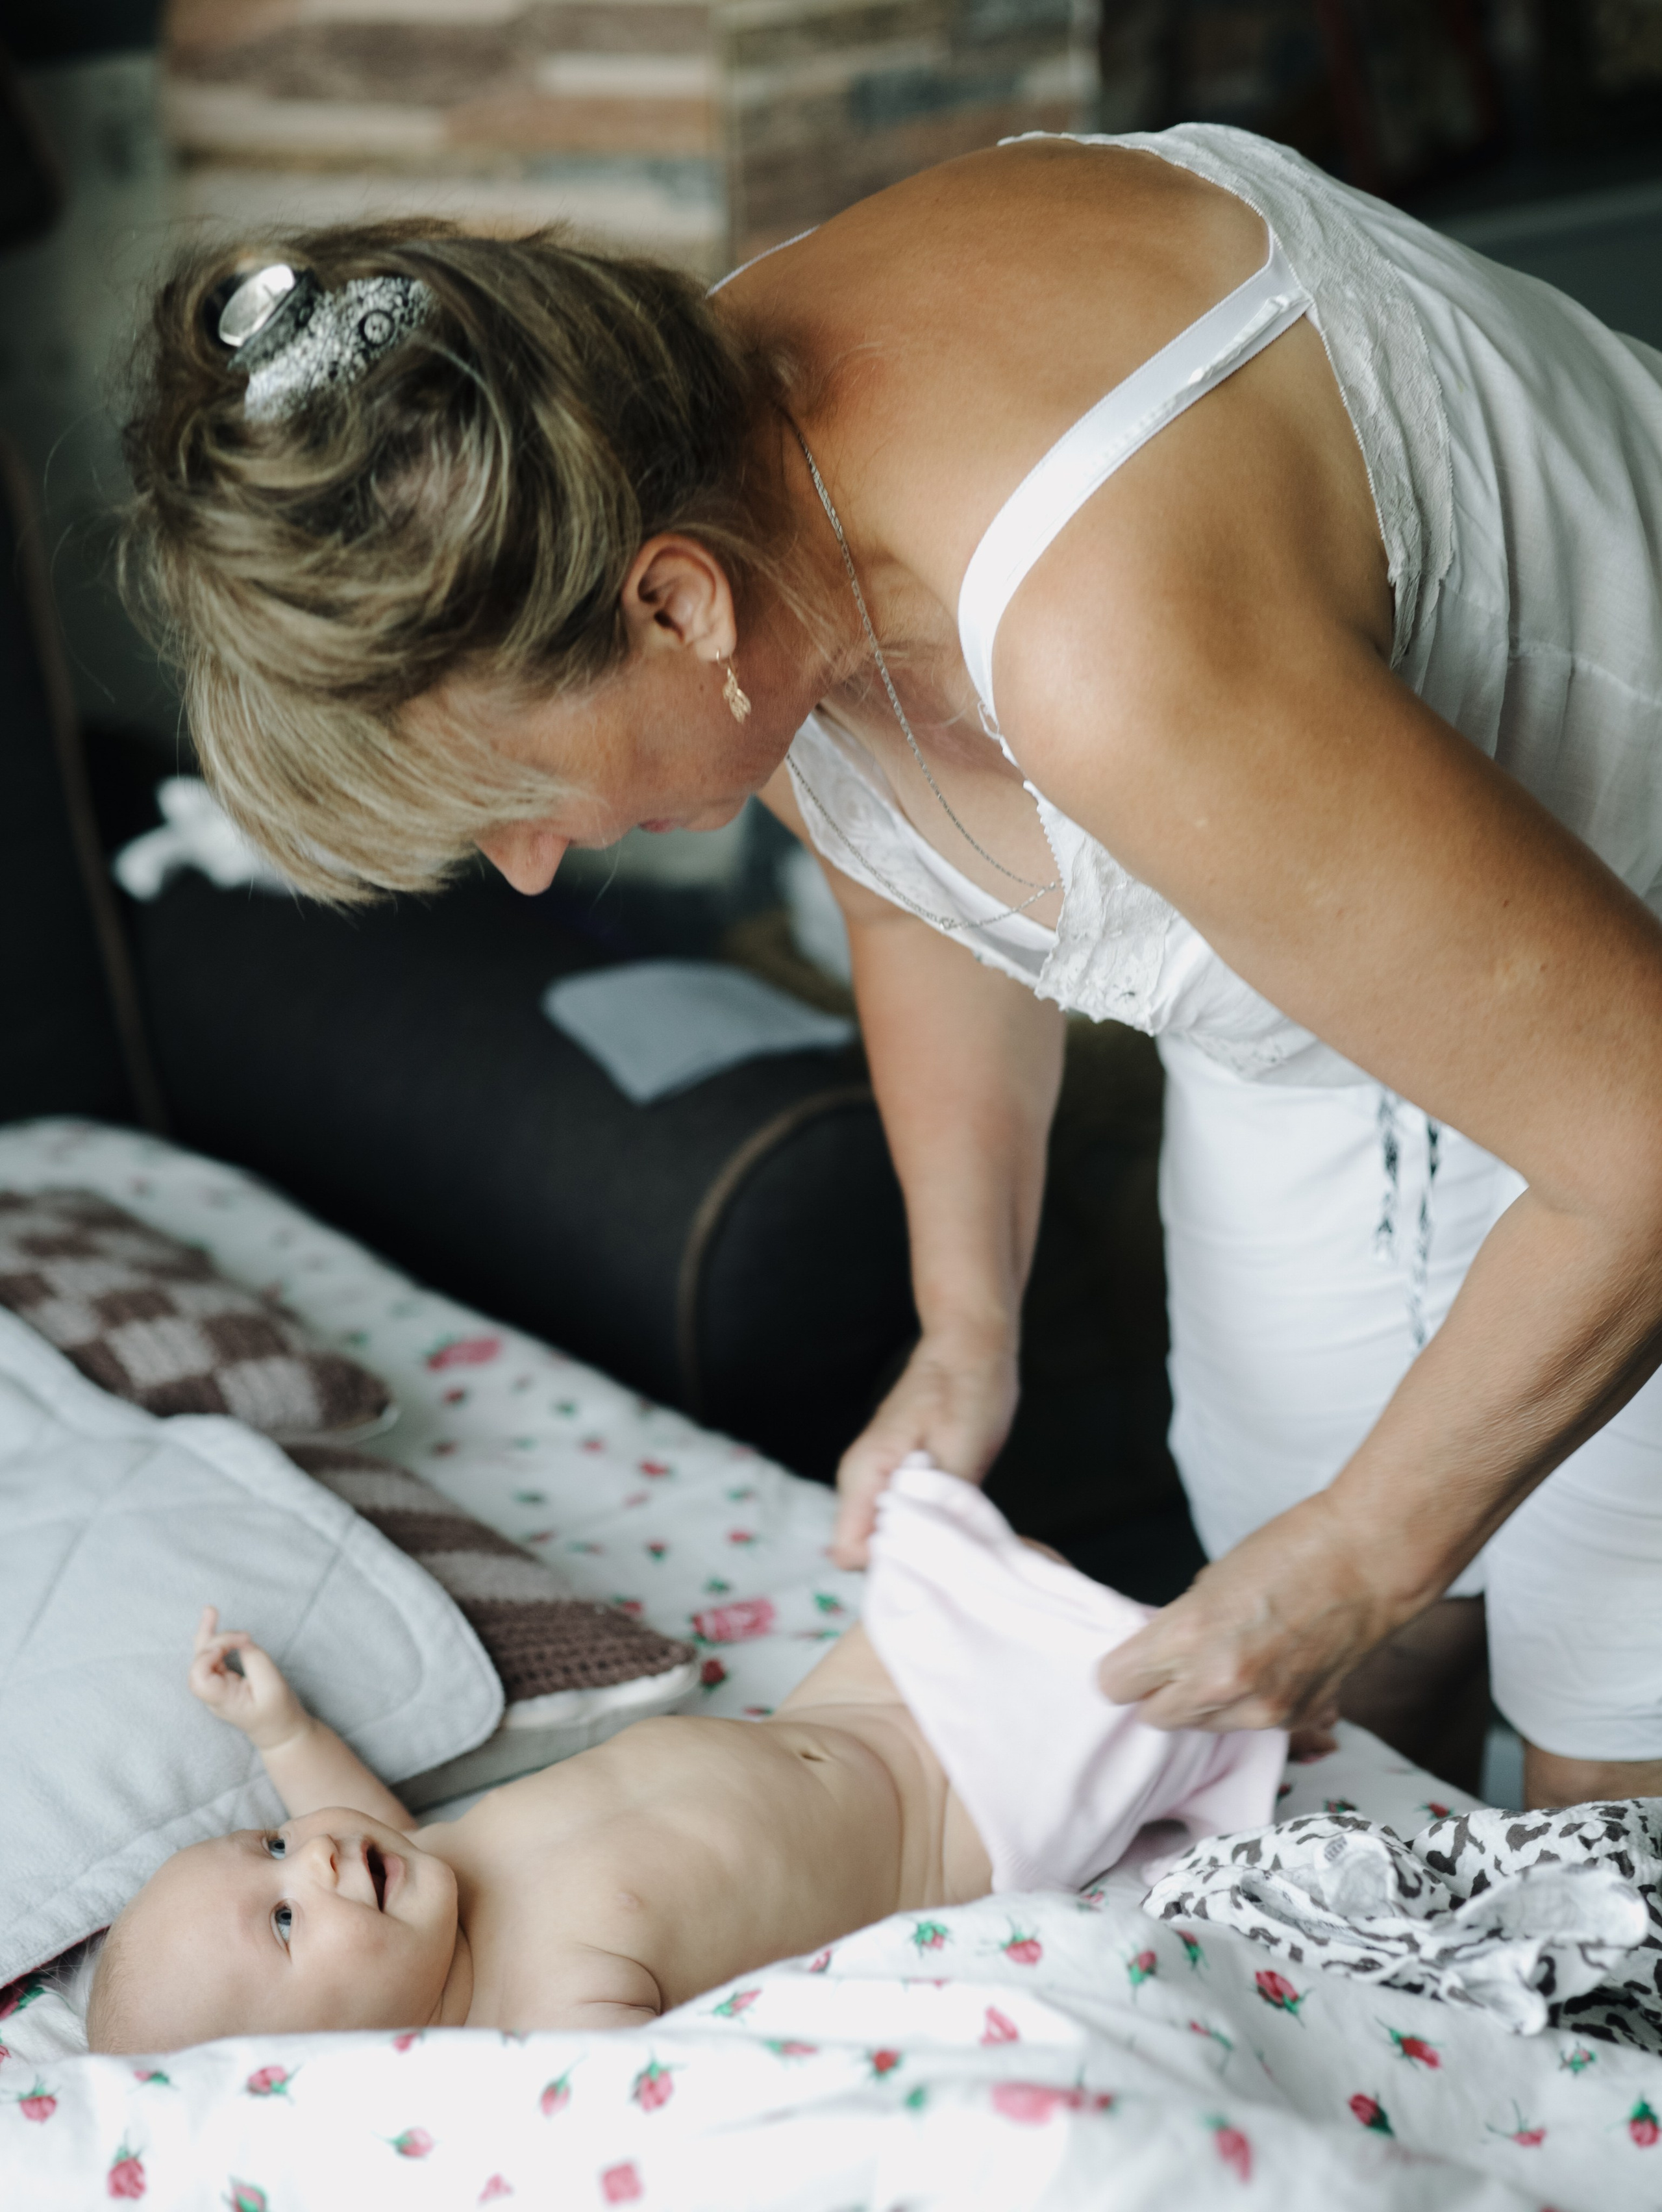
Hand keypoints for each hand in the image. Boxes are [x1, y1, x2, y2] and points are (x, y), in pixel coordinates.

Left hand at [189, 1605, 309, 1752]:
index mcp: (223, 1701)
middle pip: (197, 1664)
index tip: (241, 1642)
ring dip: (206, 1634)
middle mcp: (213, 1695)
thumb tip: (239, 1640)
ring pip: (203, 1659)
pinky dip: (213, 1640)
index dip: (211, 1652)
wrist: (280, 1731)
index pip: (199, 1676)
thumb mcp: (272, 1684)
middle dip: (208, 1638)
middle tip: (219, 1615)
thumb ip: (254, 1658)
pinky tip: (211, 1622)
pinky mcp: (222, 1681)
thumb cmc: (278, 1710)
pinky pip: (212, 1658)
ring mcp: (215, 1688)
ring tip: (210, 1610)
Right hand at [831, 1329, 1018, 1567]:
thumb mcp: (962, 1450)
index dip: (891, 1567)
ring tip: (961, 1528)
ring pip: (885, 1535)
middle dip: (908, 1560)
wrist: (969, 1346)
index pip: (849, 1552)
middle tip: (955, 1548)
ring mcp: (876, 1477)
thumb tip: (923, 1557)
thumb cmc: (967, 1389)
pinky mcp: (896, 1476)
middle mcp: (861, 1479)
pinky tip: (959, 1514)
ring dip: (922, 1541)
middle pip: (866, 1551)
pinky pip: (901, 1518)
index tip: (933, 1562)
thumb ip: (935, 1506)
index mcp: (866, 1472)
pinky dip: (929, 1524)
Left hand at [1096, 1492, 1406, 1732]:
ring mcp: (1259, 1709)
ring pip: (1201, 1727)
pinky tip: (1267, 1668)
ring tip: (1231, 1659)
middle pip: (1154, 1716)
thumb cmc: (1289, 1551)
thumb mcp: (1209, 1582)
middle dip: (1158, 1692)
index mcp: (1187, 1635)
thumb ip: (1179, 1628)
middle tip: (1178, 1664)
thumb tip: (1160, 1657)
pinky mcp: (1293, 1720)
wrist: (1368, 1561)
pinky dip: (1247, 1705)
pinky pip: (1247, 1725)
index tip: (1131, 1661)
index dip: (1122, 1670)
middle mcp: (1218, 1682)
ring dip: (1204, 1703)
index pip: (1116, 1684)